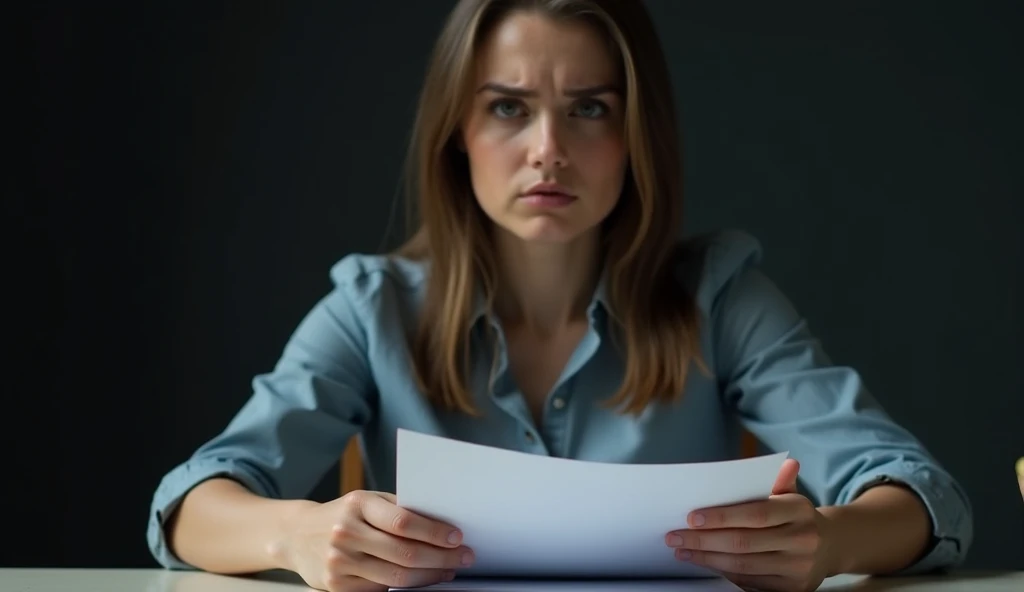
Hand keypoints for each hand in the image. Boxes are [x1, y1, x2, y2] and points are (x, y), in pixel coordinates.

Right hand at [277, 490, 474, 590]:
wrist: (296, 536)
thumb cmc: (343, 514)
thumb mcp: (366, 501)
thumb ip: (398, 509)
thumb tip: (442, 521)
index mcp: (357, 504)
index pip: (404, 521)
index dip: (435, 532)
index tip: (457, 537)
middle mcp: (346, 532)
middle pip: (405, 552)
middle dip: (441, 557)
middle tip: (464, 557)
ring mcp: (340, 561)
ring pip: (396, 575)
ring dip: (430, 575)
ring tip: (449, 570)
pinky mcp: (337, 585)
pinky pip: (381, 588)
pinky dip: (408, 586)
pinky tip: (423, 579)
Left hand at [665, 459, 835, 591]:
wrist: (830, 546)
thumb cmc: (797, 516)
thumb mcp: (791, 494)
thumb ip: (779, 480)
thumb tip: (787, 462)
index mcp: (799, 511)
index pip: (756, 514)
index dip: (721, 517)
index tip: (691, 517)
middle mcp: (802, 540)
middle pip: (743, 543)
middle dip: (703, 541)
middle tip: (674, 536)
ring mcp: (798, 568)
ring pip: (743, 566)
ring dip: (707, 559)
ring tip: (683, 550)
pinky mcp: (793, 589)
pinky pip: (750, 582)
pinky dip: (724, 573)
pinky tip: (705, 563)